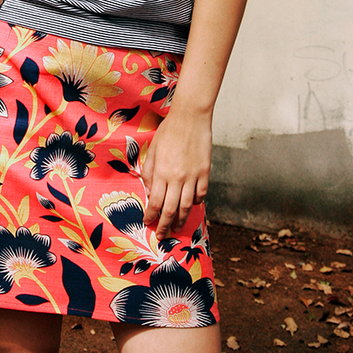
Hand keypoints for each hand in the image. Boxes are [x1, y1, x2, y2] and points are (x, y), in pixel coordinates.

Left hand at [142, 107, 211, 239]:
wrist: (190, 117)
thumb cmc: (168, 131)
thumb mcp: (152, 150)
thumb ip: (149, 172)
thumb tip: (149, 191)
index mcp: (161, 172)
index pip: (155, 202)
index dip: (151, 215)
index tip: (148, 222)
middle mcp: (177, 178)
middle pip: (170, 210)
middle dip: (164, 226)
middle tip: (161, 235)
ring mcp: (193, 176)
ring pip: (186, 206)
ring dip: (180, 220)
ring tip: (176, 228)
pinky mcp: (205, 172)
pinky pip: (201, 195)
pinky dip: (195, 203)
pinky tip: (190, 206)